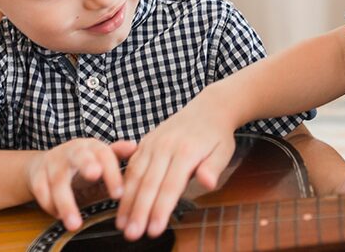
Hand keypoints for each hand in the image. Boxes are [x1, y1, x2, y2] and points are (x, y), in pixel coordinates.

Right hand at [26, 137, 136, 230]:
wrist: (47, 163)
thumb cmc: (82, 164)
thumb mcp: (101, 159)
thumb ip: (117, 154)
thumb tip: (134, 146)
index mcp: (91, 147)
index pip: (105, 155)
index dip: (112, 173)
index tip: (119, 195)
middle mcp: (72, 151)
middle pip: (80, 156)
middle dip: (87, 164)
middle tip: (95, 175)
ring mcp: (53, 162)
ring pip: (58, 180)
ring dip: (66, 203)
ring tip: (74, 223)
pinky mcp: (37, 175)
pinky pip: (41, 191)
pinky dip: (49, 205)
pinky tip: (58, 216)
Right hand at [116, 97, 238, 240]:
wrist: (208, 108)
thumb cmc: (217, 136)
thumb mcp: (223, 151)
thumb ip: (213, 167)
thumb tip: (208, 183)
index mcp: (186, 151)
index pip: (171, 186)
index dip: (161, 209)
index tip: (154, 230)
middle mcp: (165, 146)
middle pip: (149, 183)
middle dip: (139, 211)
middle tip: (132, 235)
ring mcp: (152, 143)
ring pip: (135, 175)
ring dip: (127, 202)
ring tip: (122, 225)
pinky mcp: (144, 143)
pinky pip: (131, 166)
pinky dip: (123, 186)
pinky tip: (121, 205)